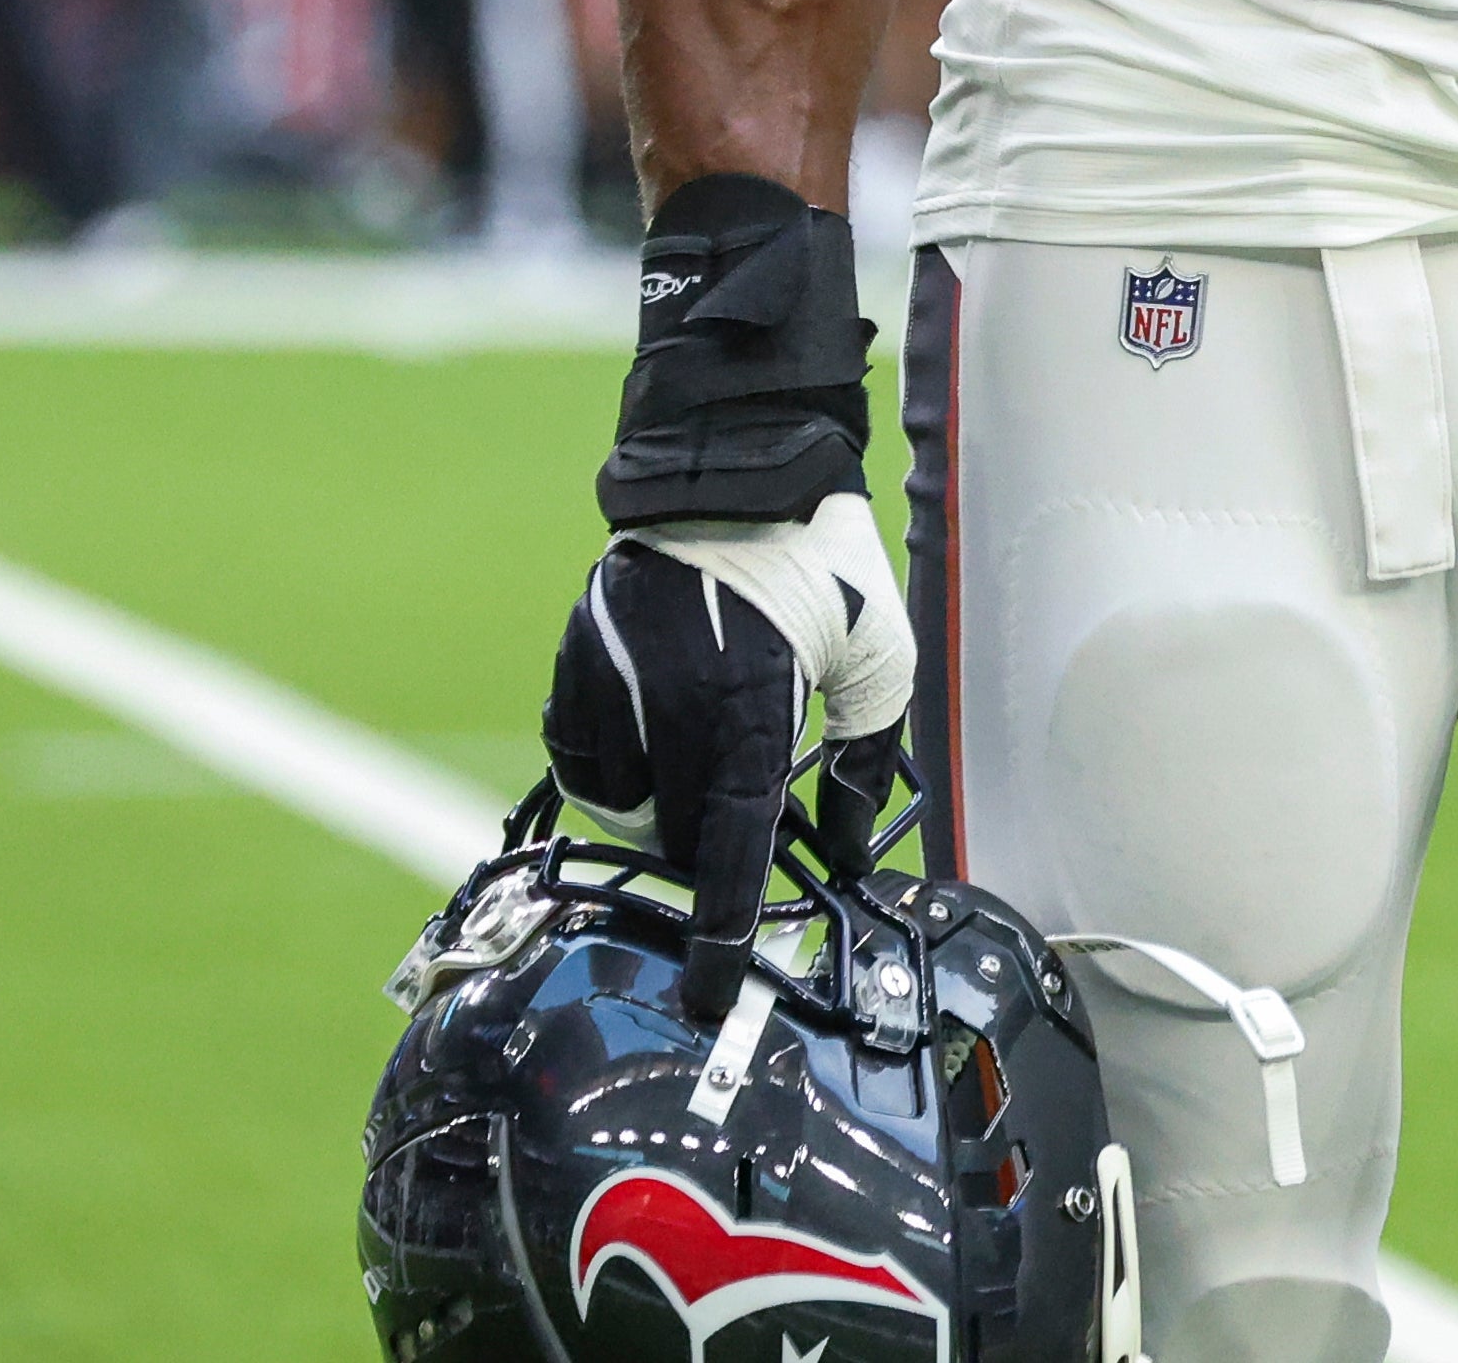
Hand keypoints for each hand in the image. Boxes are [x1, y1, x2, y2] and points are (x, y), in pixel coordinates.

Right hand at [541, 490, 916, 1012]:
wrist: (738, 468)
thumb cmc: (826, 563)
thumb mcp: (879, 660)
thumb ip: (861, 763)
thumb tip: (844, 851)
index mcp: (748, 710)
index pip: (732, 851)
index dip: (722, 930)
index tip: (708, 990)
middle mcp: (671, 708)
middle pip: (680, 835)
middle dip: (711, 857)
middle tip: (744, 838)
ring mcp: (614, 685)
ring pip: (624, 805)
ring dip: (663, 816)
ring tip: (705, 775)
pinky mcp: (579, 664)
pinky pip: (582, 756)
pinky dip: (615, 772)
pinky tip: (654, 748)